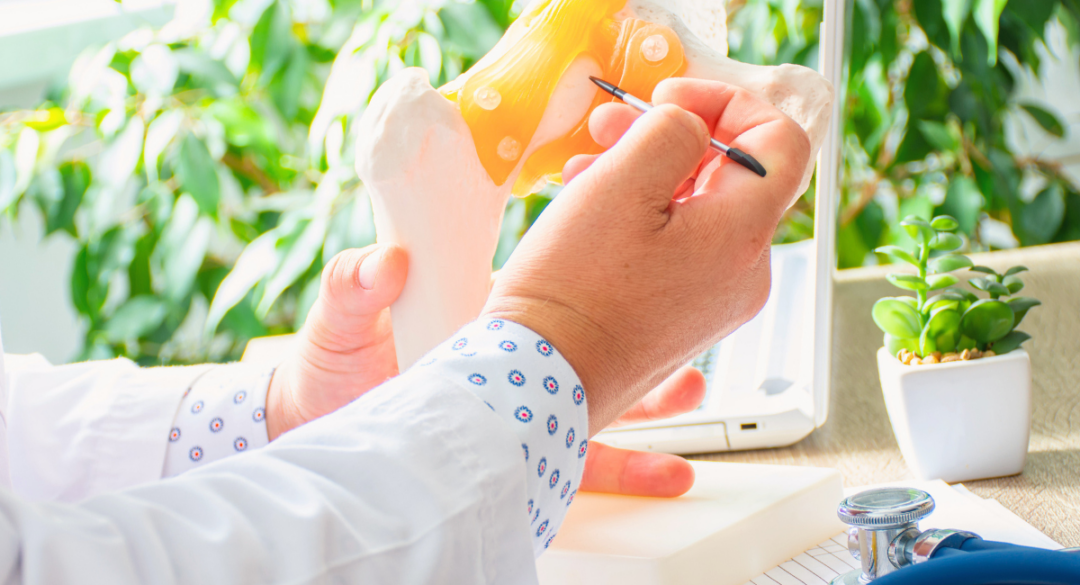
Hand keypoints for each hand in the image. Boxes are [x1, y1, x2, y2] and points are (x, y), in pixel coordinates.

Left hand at [266, 242, 703, 496]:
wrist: (321, 436)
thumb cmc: (328, 372)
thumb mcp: (341, 323)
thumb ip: (355, 289)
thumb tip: (386, 263)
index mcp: (484, 310)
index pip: (549, 275)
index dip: (590, 252)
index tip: (628, 227)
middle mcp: (518, 355)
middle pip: (596, 335)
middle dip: (646, 324)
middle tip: (686, 307)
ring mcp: (526, 404)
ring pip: (605, 396)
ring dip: (654, 393)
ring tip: (691, 387)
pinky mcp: (525, 453)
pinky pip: (585, 461)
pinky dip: (630, 465)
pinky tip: (671, 469)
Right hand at [483, 78, 809, 433]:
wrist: (539, 377)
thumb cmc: (573, 291)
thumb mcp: (622, 181)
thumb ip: (672, 131)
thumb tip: (690, 126)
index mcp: (742, 235)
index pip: (780, 141)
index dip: (729, 103)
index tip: (671, 99)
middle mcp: (743, 272)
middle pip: (730, 174)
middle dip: (670, 137)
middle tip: (612, 126)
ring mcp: (715, 301)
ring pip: (698, 209)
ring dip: (647, 175)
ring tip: (587, 171)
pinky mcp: (683, 318)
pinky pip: (680, 247)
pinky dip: (643, 217)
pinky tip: (593, 214)